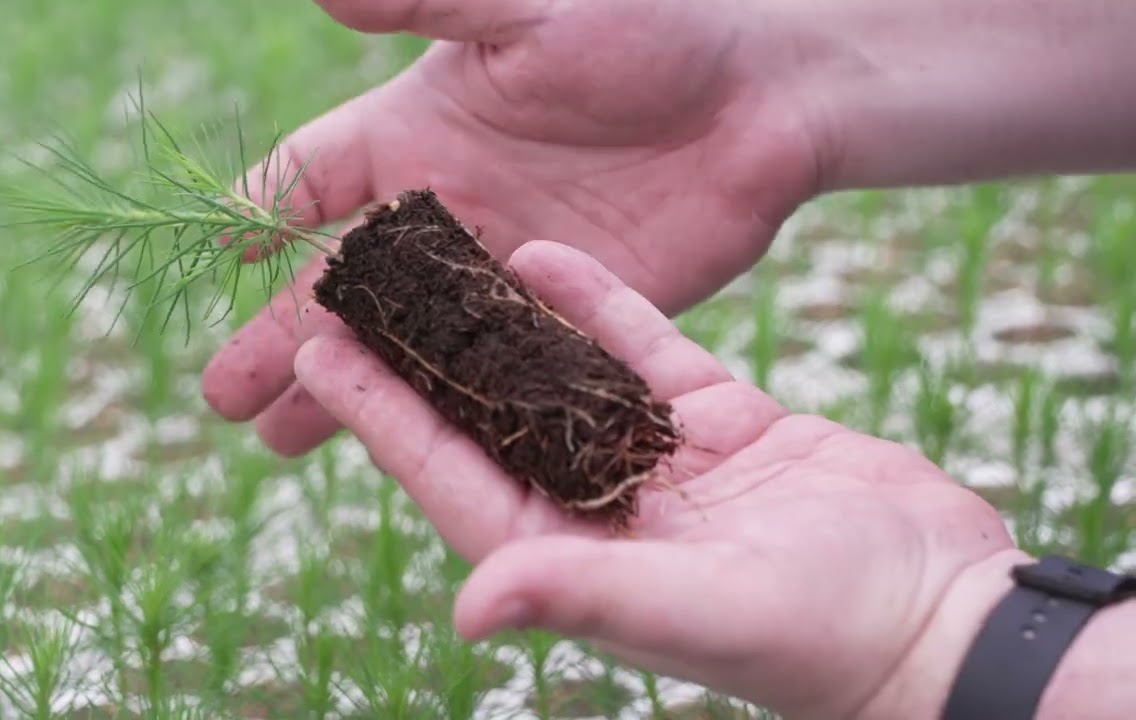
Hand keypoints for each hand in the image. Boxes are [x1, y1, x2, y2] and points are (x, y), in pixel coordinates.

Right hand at [200, 0, 824, 455]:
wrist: (766, 95)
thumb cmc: (650, 26)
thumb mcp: (529, 10)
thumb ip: (429, 0)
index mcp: (419, 133)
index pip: (314, 176)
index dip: (260, 210)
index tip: (211, 249)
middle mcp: (448, 212)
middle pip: (342, 286)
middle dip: (280, 336)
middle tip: (220, 396)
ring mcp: (502, 276)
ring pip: (405, 344)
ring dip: (347, 391)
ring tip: (277, 441)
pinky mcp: (562, 322)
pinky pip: (487, 373)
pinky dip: (443, 410)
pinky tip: (404, 446)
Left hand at [288, 240, 1021, 718]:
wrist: (939, 613)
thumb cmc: (818, 636)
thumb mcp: (695, 612)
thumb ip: (582, 592)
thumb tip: (469, 608)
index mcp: (570, 558)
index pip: (449, 476)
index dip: (379, 417)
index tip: (317, 357)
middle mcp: (599, 510)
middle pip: (488, 419)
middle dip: (419, 359)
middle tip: (352, 293)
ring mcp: (657, 464)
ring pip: (561, 377)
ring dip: (500, 324)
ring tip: (436, 261)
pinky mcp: (720, 425)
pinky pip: (644, 351)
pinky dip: (601, 306)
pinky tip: (548, 259)